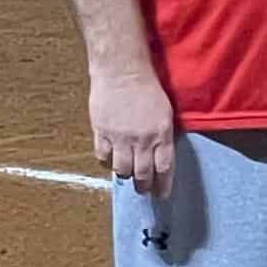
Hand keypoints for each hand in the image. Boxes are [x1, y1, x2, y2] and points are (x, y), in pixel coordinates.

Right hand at [89, 68, 175, 195]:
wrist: (122, 71)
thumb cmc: (147, 87)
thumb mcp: (165, 111)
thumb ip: (162, 135)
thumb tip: (159, 155)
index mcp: (162, 133)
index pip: (164, 168)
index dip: (163, 185)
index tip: (162, 195)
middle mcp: (142, 139)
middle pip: (143, 174)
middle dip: (143, 186)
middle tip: (143, 191)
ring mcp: (120, 138)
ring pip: (122, 169)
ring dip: (125, 175)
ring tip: (127, 176)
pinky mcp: (102, 132)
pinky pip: (103, 157)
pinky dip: (106, 162)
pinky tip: (110, 160)